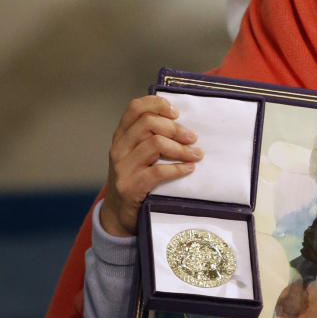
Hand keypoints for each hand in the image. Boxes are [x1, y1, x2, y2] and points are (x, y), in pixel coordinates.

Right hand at [99, 95, 202, 236]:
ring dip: (181, 149)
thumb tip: (185, 124)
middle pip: (148, 123)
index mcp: (121, 135)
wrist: (119, 213)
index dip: (157, 105)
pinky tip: (189, 168)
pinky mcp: (130, 186)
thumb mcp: (137, 154)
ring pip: (154, 144)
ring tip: (197, 154)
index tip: (177, 113)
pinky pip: (158, 171)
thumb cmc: (136, 178)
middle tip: (193, 137)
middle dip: (175, 129)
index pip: (135, 108)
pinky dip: (178, 168)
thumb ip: (151, 138)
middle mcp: (119, 148)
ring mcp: (122, 167)